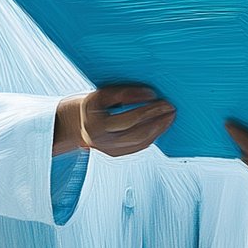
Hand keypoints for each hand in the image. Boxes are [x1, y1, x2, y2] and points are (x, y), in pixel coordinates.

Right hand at [56, 85, 174, 157]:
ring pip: (140, 141)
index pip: (126, 117)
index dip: (143, 107)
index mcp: (95, 123)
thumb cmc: (93, 106)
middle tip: (169, 107)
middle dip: (156, 119)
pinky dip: (152, 136)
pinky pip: (139, 146)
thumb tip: (150, 94)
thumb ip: (122, 94)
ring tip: (169, 116)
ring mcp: (109, 149)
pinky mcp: (116, 154)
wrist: (78, 123)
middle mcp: (101, 140)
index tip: (155, 95)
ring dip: (158, 128)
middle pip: (136, 131)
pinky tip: (160, 126)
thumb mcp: (101, 95)